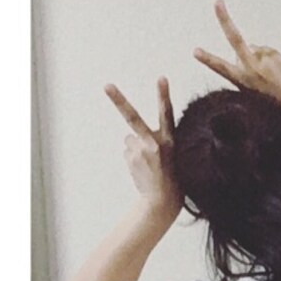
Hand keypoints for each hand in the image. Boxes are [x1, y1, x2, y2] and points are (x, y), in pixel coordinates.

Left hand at [103, 77, 182, 220]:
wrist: (162, 202)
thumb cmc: (172, 178)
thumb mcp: (174, 155)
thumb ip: (158, 140)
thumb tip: (130, 135)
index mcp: (170, 141)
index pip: (167, 114)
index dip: (163, 96)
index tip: (161, 78)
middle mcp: (155, 143)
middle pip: (133, 117)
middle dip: (118, 100)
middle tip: (106, 85)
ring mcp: (140, 151)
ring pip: (130, 139)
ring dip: (136, 148)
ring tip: (148, 164)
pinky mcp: (130, 158)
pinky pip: (128, 151)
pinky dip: (133, 158)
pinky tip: (142, 169)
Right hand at [193, 0, 280, 117]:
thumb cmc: (269, 94)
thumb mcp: (251, 84)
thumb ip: (246, 63)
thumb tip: (250, 47)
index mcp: (240, 81)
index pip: (221, 67)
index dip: (208, 58)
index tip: (195, 51)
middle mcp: (249, 71)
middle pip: (235, 40)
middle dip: (225, 20)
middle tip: (218, 1)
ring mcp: (262, 63)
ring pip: (254, 49)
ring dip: (260, 59)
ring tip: (271, 76)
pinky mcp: (272, 57)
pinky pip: (267, 51)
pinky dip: (272, 58)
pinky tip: (278, 72)